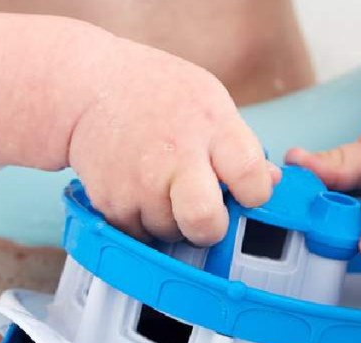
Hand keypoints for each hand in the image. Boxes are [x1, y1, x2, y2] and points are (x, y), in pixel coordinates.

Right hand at [68, 38, 279, 244]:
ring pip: (171, 234)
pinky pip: (141, 235)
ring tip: (162, 186)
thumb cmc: (158, 95)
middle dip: (210, 229)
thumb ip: (241, 146)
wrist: (88, 88)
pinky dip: (144, 222)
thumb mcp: (209, 102)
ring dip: (173, 222)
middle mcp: (174, 156)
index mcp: (211, 127)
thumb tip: (272, 183)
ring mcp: (139, 183)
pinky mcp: (112, 203)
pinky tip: (140, 190)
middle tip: (205, 214)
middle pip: (205, 223)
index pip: (250, 177)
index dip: (254, 194)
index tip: (245, 191)